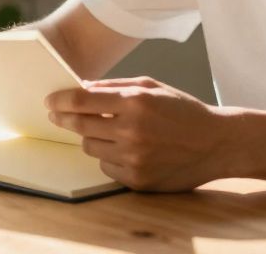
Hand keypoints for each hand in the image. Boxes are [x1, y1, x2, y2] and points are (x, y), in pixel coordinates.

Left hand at [45, 76, 234, 190]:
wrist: (216, 143)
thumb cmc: (183, 109)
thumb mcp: (152, 86)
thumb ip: (115, 86)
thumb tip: (82, 88)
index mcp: (135, 101)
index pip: (81, 101)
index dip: (60, 101)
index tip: (49, 101)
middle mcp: (132, 130)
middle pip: (80, 125)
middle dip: (64, 118)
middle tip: (57, 115)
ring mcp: (134, 157)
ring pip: (90, 147)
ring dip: (91, 137)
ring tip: (108, 130)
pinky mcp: (137, 179)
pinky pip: (106, 167)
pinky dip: (110, 157)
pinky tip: (126, 149)